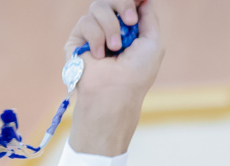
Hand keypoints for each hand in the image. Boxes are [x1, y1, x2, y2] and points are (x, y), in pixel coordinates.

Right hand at [64, 1, 163, 155]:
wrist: (115, 92)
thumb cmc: (136, 74)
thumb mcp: (153, 43)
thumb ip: (149, 18)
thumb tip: (144, 0)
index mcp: (128, 28)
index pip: (125, 4)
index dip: (130, 1)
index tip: (138, 2)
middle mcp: (110, 28)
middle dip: (123, 4)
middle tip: (130, 21)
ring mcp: (92, 33)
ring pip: (98, 7)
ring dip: (110, 26)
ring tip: (115, 48)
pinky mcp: (76, 40)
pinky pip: (85, 22)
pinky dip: (96, 37)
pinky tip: (99, 56)